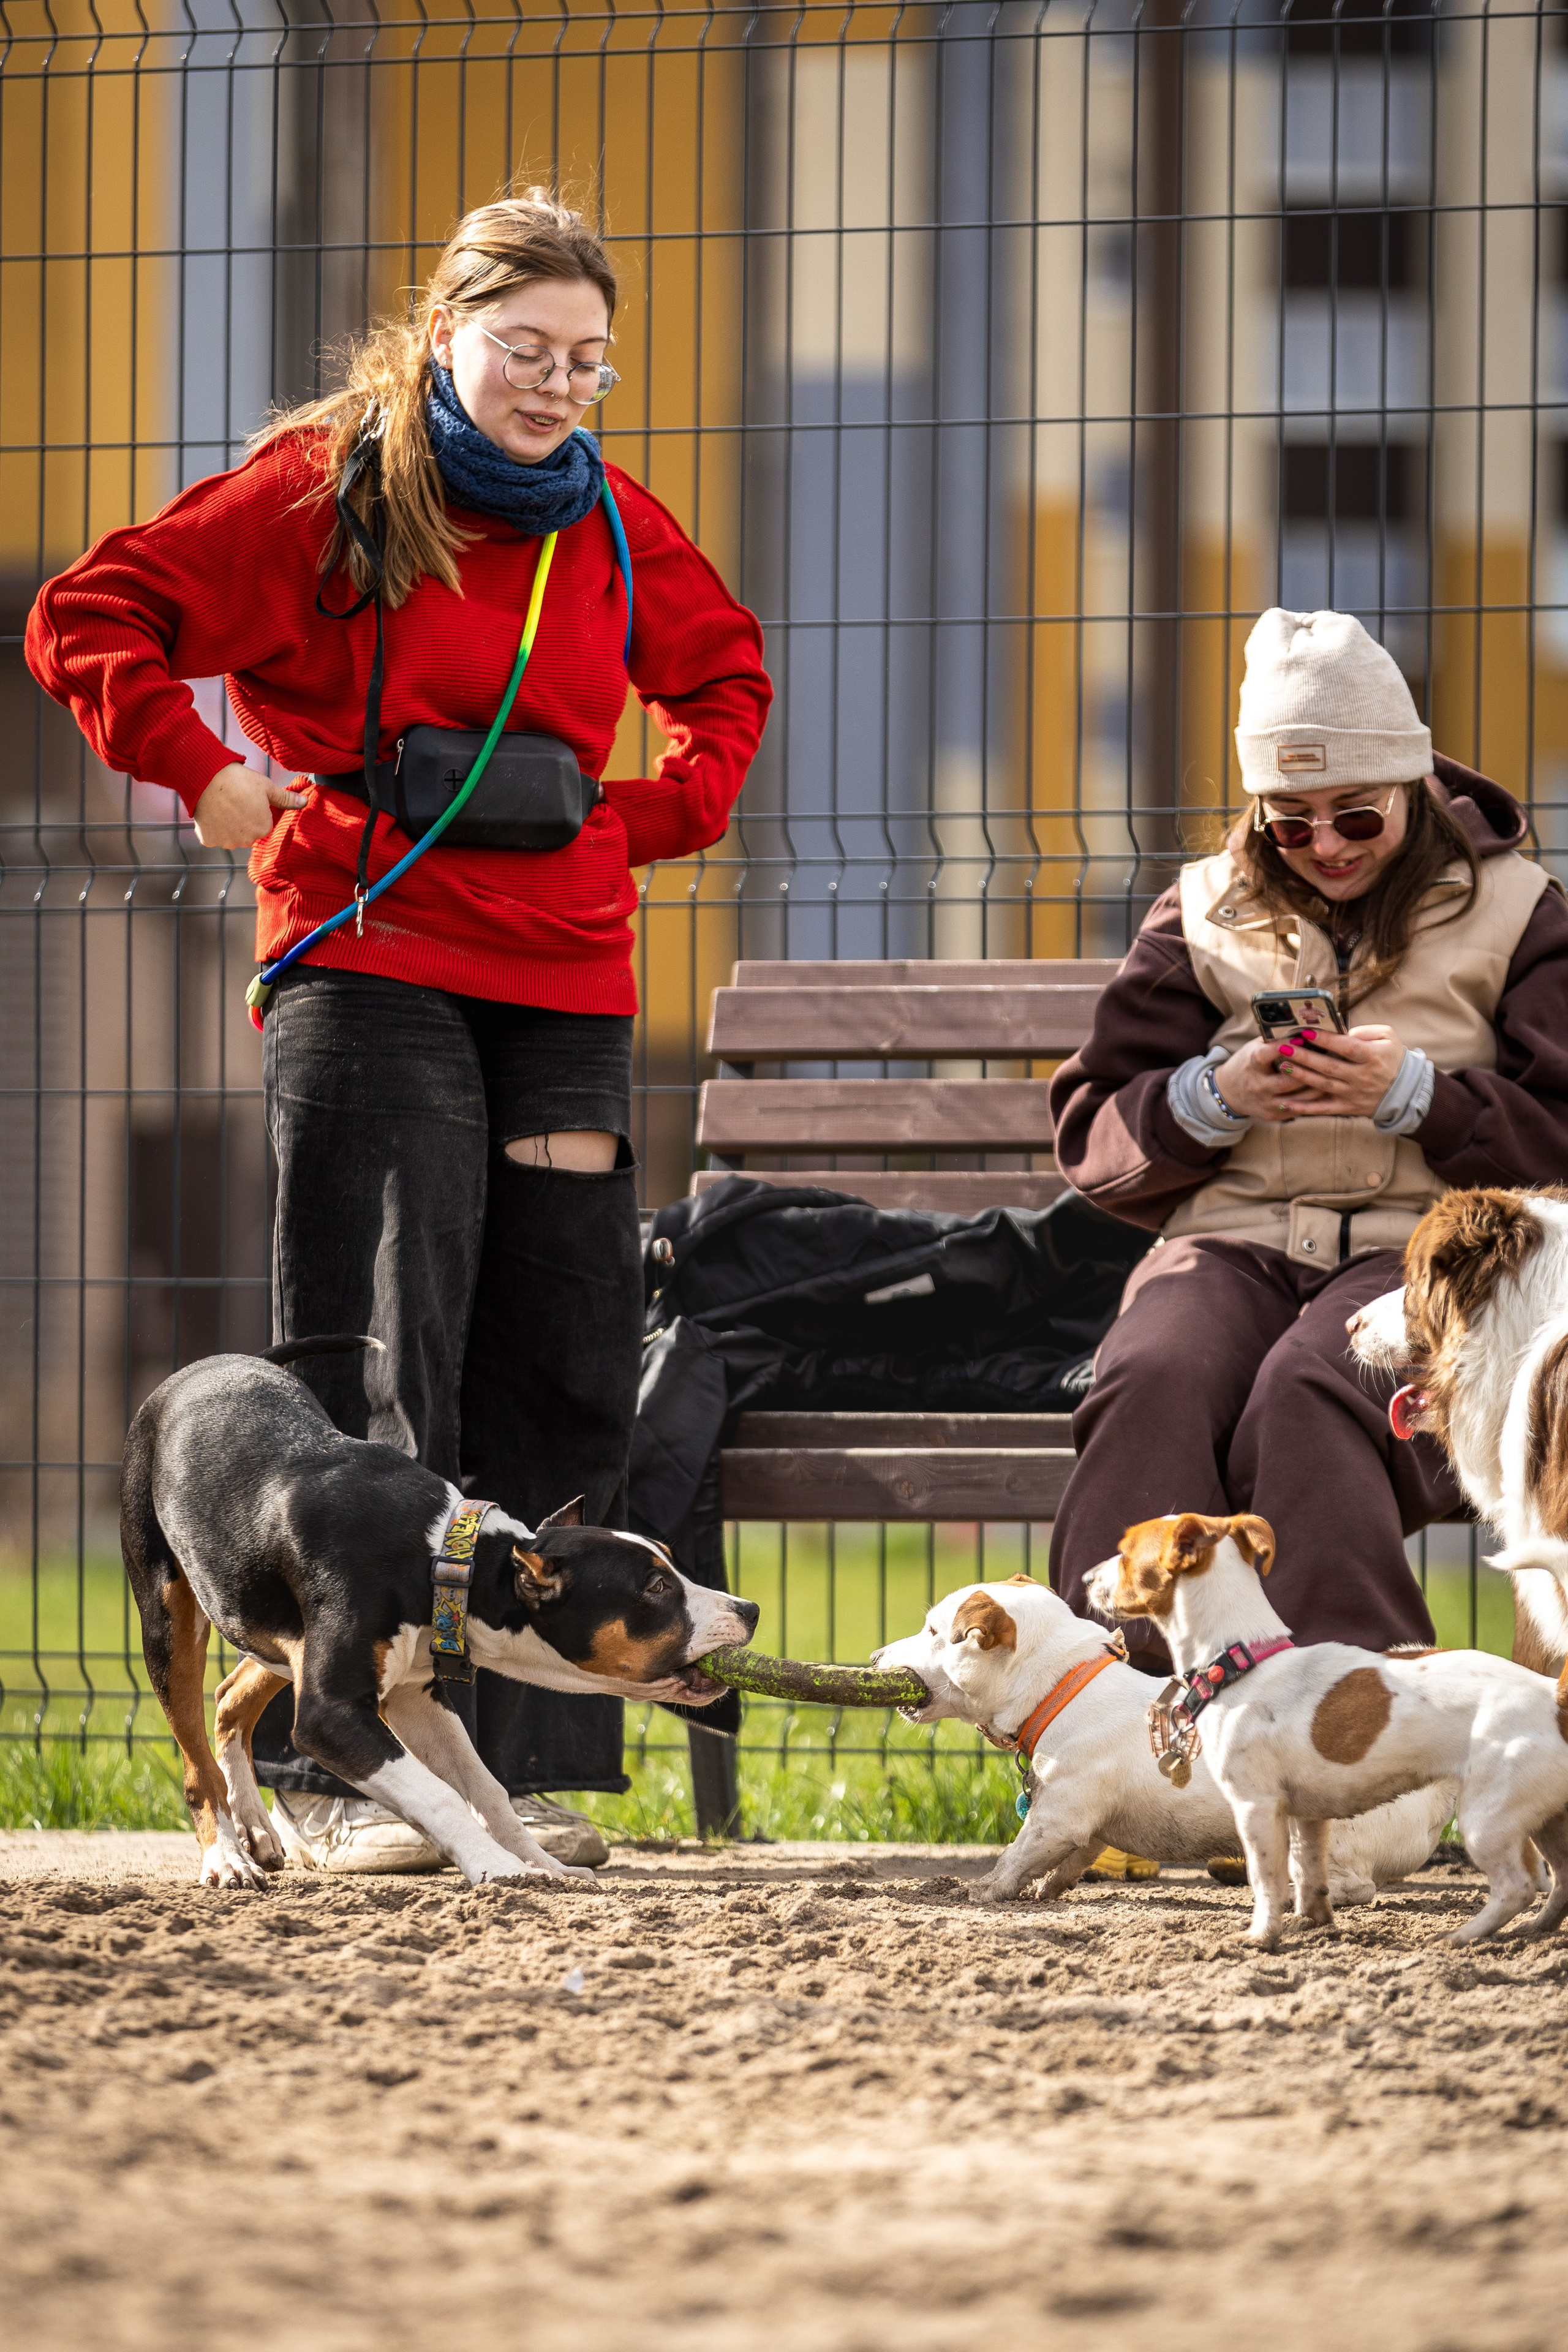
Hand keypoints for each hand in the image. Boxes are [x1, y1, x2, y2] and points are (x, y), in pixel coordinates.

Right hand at [191, 763, 307, 849]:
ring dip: (227, 826)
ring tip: (221, 806)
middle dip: (242, 821)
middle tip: (233, 802)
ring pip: (230, 836)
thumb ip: (285, 799)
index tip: (246, 800)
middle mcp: (247, 840)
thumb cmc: (238, 780)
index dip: (254, 811)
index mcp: (263, 828)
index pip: (262, 824)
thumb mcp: (266, 787)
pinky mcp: (209, 840)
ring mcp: (226, 842)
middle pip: (247, 833)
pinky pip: (213, 837)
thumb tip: (305, 802)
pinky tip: (211, 812)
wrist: (206, 778)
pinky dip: (212, 827)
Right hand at [1209, 1035, 1321, 1124]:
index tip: (1301, 1037)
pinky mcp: (1273, 1115)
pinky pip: (1299, 1109)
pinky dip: (1314, 1100)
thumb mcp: (1254, 1048)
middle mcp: (1258, 1085)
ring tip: (1335, 1076)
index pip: (1265, 1054)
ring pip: (1299, 1098)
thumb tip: (1302, 1026)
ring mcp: (1266, 1103)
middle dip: (1309, 1070)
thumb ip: (1273, 1040)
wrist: (1229, 1092)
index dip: (1283, 1046)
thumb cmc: (1249, 1064)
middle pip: (1288, 1080)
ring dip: (1318, 1086)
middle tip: (1330, 1059)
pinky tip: (1327, 1090)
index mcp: (1252, 1064)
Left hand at [1270, 1023, 1406, 1118]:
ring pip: (1322, 1085)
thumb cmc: (1392, 1058)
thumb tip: (1342, 1032)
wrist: (1406, 1090)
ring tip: (1282, 1065)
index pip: (1346, 1048)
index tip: (1307, 1032)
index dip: (1326, 1040)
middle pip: (1329, 1066)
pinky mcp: (1347, 1108)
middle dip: (1304, 1057)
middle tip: (1284, 1047)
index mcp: (1371, 1057)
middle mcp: (1361, 1077)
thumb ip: (1365, 1031)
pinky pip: (1323, 1109)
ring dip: (1301, 1076)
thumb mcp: (1388, 1037)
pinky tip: (1285, 1103)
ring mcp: (1353, 1094)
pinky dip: (1304, 1108)